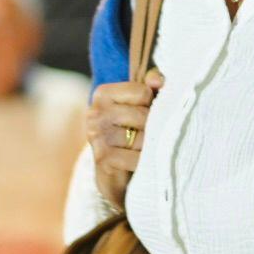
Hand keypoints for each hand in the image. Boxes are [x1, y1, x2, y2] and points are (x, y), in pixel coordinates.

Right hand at [86, 69, 163, 207]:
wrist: (116, 172)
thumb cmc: (133, 131)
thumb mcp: (142, 104)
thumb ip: (152, 85)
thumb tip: (158, 80)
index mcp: (103, 93)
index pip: (143, 92)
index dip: (151, 104)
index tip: (143, 113)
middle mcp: (94, 112)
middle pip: (143, 115)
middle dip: (152, 127)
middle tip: (146, 134)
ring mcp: (96, 136)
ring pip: (142, 137)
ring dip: (149, 145)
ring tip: (143, 148)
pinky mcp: (102, 158)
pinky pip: (136, 158)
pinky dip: (144, 161)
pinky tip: (141, 162)